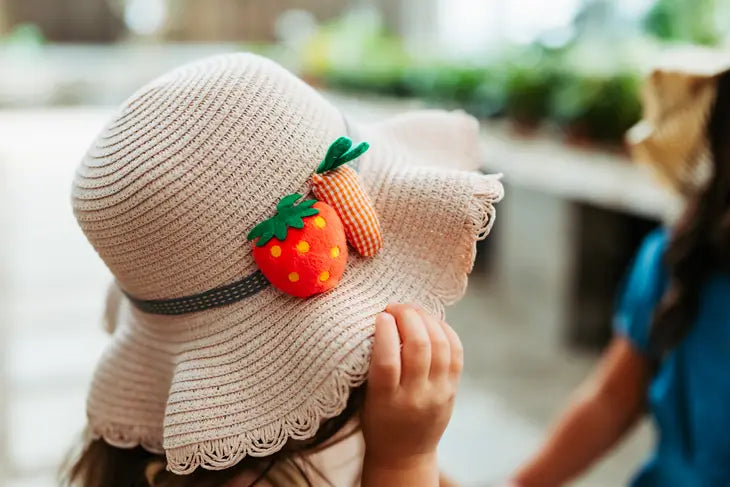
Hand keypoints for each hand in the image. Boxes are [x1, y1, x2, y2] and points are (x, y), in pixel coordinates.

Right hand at [362, 303, 462, 474]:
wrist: (404, 454)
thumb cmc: (377, 422)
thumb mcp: (365, 398)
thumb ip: (373, 366)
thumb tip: (381, 320)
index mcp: (386, 401)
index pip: (387, 362)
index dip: (385, 333)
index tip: (379, 315)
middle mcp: (415, 397)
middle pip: (418, 347)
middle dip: (407, 317)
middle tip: (395, 307)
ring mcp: (438, 393)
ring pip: (440, 345)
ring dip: (426, 318)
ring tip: (412, 310)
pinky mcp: (453, 389)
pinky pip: (456, 351)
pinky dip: (445, 330)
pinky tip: (431, 321)